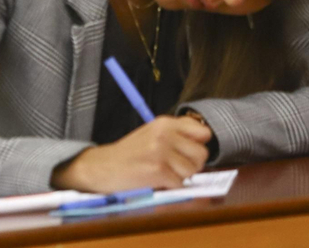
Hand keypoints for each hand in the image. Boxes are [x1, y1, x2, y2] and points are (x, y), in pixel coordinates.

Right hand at [53, 116, 211, 190]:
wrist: (103, 167)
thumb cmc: (130, 153)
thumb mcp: (152, 134)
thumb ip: (176, 133)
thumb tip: (205, 137)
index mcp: (164, 123)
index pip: (203, 132)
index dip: (198, 144)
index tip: (187, 150)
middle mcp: (164, 134)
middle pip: (201, 154)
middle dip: (191, 164)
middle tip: (173, 165)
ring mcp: (161, 152)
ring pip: (192, 171)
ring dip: (180, 176)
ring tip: (162, 172)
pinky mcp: (158, 170)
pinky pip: (180, 184)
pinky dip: (170, 186)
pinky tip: (156, 179)